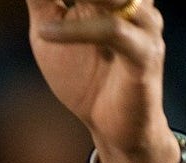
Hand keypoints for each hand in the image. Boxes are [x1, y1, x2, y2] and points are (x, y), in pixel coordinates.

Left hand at [26, 0, 180, 162]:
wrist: (110, 126)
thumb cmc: (83, 76)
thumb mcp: (49, 32)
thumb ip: (42, 1)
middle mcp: (132, 3)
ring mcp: (142, 25)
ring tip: (47, 5)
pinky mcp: (143, 53)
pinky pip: (112, 32)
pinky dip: (76, 30)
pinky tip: (45, 33)